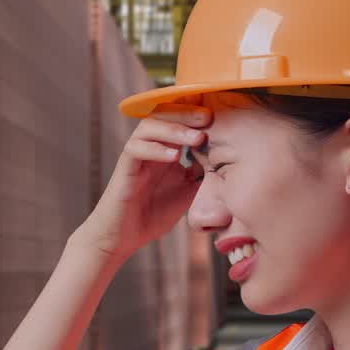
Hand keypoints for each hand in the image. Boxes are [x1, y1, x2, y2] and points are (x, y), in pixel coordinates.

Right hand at [77, 102, 211, 261]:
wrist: (124, 237)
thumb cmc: (154, 213)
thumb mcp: (188, 192)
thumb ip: (202, 175)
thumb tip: (225, 161)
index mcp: (166, 148)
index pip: (178, 119)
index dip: (196, 113)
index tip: (219, 116)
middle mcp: (150, 146)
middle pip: (163, 114)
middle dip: (187, 113)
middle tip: (208, 117)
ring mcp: (136, 155)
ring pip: (149, 127)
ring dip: (174, 129)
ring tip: (197, 138)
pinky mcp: (124, 168)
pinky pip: (136, 149)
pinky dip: (155, 150)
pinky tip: (174, 157)